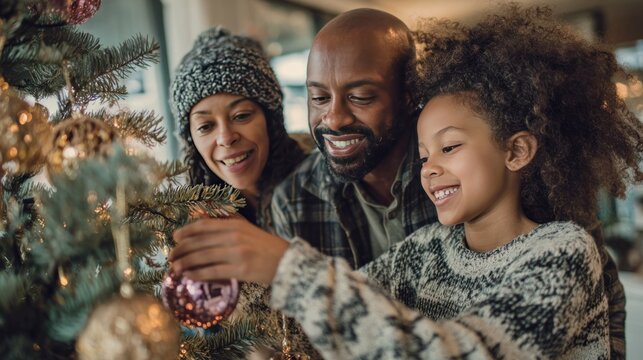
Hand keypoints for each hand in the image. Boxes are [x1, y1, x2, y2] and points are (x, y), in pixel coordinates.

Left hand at [169, 216, 288, 284]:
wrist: (287, 262)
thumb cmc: (264, 246)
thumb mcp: (246, 227)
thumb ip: (225, 219)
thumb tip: (198, 213)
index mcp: (235, 225)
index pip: (204, 225)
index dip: (186, 231)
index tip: (175, 237)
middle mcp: (235, 237)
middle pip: (200, 242)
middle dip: (181, 249)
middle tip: (170, 256)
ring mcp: (238, 253)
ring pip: (204, 257)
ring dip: (185, 263)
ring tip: (174, 268)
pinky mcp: (241, 270)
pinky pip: (213, 271)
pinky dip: (198, 274)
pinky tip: (188, 276)